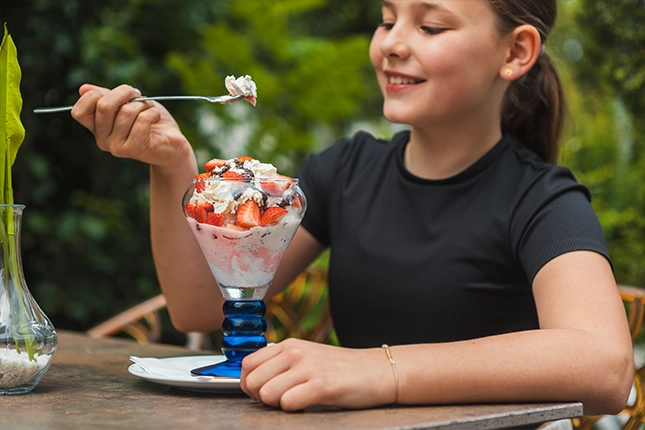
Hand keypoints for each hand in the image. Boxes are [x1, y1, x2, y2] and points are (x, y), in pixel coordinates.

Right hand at [71, 84, 192, 169]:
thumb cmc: (151, 122)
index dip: (96, 96)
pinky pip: (142, 120)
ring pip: (126, 111)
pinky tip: (156, 119)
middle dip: (125, 92)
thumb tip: (83, 89)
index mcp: (98, 129)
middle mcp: (103, 141)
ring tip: (150, 111)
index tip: (117, 94)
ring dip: (143, 105)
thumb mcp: (128, 104)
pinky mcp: (137, 149)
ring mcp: (118, 148)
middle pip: (103, 106)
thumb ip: (107, 97)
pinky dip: (153, 113)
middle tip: (138, 95)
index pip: (79, 111)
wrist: (174, 145)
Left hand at [240, 338, 394, 410]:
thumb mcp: (307, 356)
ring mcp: (309, 368)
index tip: (262, 392)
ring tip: (297, 401)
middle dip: (261, 398)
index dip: (249, 384)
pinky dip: (294, 409)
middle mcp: (295, 352)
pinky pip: (288, 403)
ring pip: (267, 394)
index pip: (247, 364)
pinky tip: (308, 403)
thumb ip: (281, 363)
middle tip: (280, 400)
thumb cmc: (340, 369)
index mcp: (289, 345)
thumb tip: (253, 381)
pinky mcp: (322, 385)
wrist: (377, 371)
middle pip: (253, 382)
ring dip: (278, 405)